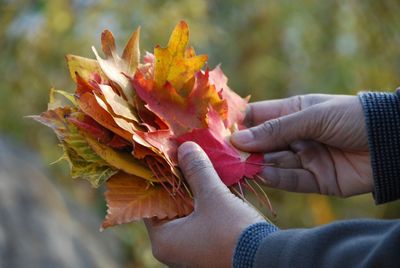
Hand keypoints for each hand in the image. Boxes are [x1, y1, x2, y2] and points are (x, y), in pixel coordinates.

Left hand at [145, 142, 264, 267]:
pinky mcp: (206, 250)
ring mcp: (190, 251)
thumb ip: (197, 171)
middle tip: (183, 158)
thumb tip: (184, 147)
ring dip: (192, 193)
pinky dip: (202, 205)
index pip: (151, 203)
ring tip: (198, 168)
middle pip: (168, 207)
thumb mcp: (214, 197)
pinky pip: (198, 222)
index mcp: (163, 240)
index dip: (158, 179)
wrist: (267, 259)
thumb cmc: (233, 232)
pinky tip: (211, 187)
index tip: (166, 158)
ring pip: (185, 214)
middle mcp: (172, 249)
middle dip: (178, 183)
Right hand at [231, 94, 372, 196]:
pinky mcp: (316, 180)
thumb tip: (237, 139)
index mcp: (294, 113)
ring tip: (238, 167)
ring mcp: (306, 158)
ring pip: (274, 163)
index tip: (218, 131)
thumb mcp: (312, 117)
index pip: (258, 117)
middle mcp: (296, 136)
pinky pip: (292, 181)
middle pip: (262, 143)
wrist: (393, 142)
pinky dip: (277, 179)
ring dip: (258, 165)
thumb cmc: (352, 117)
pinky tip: (262, 176)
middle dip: (244, 149)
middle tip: (223, 155)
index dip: (238, 123)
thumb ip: (276, 129)